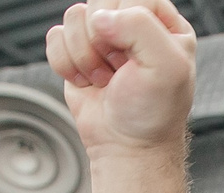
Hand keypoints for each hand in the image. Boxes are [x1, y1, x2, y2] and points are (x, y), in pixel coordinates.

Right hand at [49, 0, 194, 156]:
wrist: (126, 147)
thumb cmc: (153, 113)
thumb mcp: (168, 67)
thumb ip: (140, 27)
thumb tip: (100, 18)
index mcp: (164, 22)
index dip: (126, 22)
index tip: (132, 56)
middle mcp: (132, 24)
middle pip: (99, 1)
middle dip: (103, 40)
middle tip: (119, 69)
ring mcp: (102, 36)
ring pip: (74, 17)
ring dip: (86, 56)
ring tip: (106, 79)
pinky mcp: (76, 51)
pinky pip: (55, 37)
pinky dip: (67, 65)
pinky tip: (89, 82)